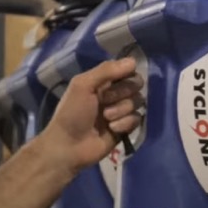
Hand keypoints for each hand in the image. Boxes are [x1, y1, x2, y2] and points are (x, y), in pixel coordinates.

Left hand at [38, 57, 143, 176]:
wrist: (69, 145)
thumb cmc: (72, 113)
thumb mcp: (82, 85)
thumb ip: (106, 70)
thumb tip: (133, 61)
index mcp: (103, 81)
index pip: (127, 69)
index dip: (125, 74)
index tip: (114, 81)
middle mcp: (114, 93)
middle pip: (136, 84)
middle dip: (122, 93)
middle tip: (105, 101)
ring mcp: (120, 111)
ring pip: (138, 101)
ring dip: (122, 109)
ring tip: (106, 118)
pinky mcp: (125, 127)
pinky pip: (137, 119)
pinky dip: (124, 123)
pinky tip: (112, 129)